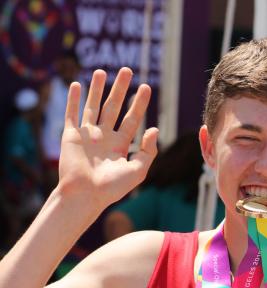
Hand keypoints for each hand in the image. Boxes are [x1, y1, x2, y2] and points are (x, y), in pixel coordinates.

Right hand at [58, 68, 157, 211]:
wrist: (85, 196)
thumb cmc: (112, 188)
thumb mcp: (138, 170)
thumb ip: (148, 151)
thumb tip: (154, 129)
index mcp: (120, 144)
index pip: (132, 118)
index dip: (139, 103)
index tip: (146, 87)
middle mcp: (104, 137)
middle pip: (114, 107)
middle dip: (120, 89)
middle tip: (127, 70)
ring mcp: (87, 135)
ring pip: (93, 106)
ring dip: (97, 89)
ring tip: (102, 71)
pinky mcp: (70, 136)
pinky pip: (72, 114)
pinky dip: (73, 99)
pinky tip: (76, 85)